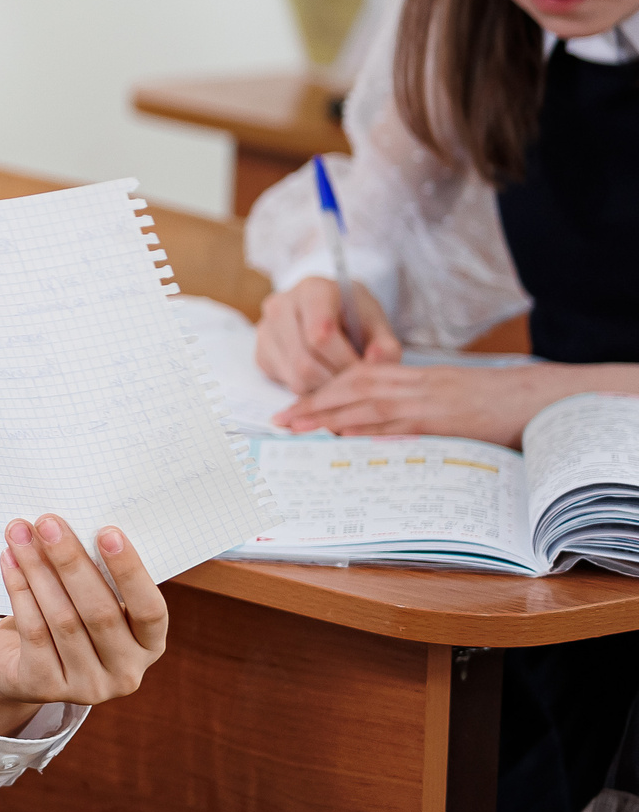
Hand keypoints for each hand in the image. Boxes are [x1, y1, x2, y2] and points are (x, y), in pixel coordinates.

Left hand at [0, 516, 167, 736]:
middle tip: (49, 523)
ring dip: (38, 569)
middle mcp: (125, 672)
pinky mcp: (45, 687)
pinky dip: (19, 590)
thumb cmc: (69, 620)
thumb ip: (95, 575)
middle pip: (100, 612)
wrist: (22, 668)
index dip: (130, 571)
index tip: (107, 531)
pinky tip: (9, 561)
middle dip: (71, 561)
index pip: (150, 610)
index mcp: (149, 645)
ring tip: (21, 535)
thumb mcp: (92, 602)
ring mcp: (87, 686)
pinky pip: (33, 630)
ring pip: (62, 618)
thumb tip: (70, 525)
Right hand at [256, 276, 398, 392]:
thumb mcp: (377, 323)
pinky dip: (310, 388)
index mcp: (312, 289)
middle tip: (355, 383)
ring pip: (295, 376)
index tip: (365, 370)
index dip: (346, 360)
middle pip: (305, 360)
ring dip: (324, 388)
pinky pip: (286, 382)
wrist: (331, 310)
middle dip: (335, 379)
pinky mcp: (261, 352)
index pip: (321, 334)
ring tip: (342, 378)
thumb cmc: (355, 316)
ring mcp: (266, 329)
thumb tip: (376, 362)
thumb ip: (385, 344)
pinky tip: (324, 375)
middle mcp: (281, 304)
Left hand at [274, 361, 632, 445]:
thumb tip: (369, 425)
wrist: (531, 399)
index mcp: (411, 375)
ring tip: (297, 427)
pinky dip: (367, 429)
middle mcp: (412, 384)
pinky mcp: (440, 420)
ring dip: (328, 416)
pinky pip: (397, 423)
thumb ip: (405, 404)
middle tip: (279, 420)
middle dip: (311, 404)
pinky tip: (344, 436)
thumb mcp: (440, 395)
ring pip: (366, 403)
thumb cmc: (487, 400)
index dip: (320, 391)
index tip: (292, 406)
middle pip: (350, 388)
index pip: (354, 378)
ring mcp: (425, 401)